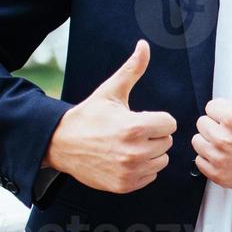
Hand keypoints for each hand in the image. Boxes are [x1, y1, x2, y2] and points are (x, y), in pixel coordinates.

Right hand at [43, 39, 176, 193]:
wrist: (60, 144)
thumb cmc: (89, 117)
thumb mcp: (110, 91)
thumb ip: (132, 69)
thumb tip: (144, 45)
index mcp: (134, 127)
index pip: (170, 124)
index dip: (157, 119)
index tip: (140, 118)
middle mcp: (134, 152)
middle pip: (167, 142)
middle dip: (154, 135)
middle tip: (132, 132)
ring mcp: (130, 171)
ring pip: (161, 160)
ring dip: (151, 153)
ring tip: (129, 145)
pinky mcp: (125, 185)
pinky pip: (151, 176)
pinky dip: (142, 169)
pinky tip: (125, 159)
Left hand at [193, 50, 231, 193]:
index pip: (211, 107)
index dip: (225, 110)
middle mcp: (223, 139)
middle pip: (203, 123)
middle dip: (216, 125)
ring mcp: (219, 158)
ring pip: (198, 141)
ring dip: (210, 141)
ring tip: (229, 142)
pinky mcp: (218, 174)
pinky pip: (200, 161)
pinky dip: (210, 159)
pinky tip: (226, 156)